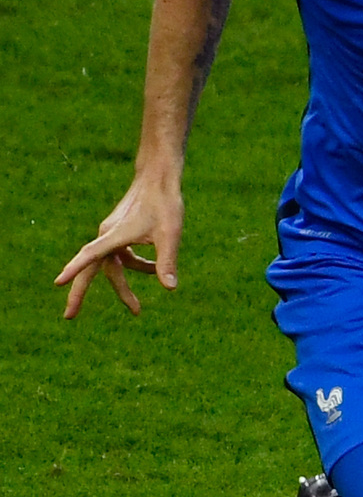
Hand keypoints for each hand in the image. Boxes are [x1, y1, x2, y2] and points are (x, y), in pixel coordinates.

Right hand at [54, 174, 183, 318]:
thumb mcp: (170, 235)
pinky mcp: (118, 232)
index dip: (75, 270)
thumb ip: (167, 262)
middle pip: (92, 269)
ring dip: (124, 284)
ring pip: (113, 266)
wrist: (159, 179)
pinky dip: (135, 265)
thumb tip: (170, 288)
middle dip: (80, 293)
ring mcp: (111, 234)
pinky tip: (153, 270)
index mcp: (113, 236)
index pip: (90, 256)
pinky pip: (122, 256)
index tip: (58, 282)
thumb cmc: (165, 204)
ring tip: (136, 309)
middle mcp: (107, 236)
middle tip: (69, 317)